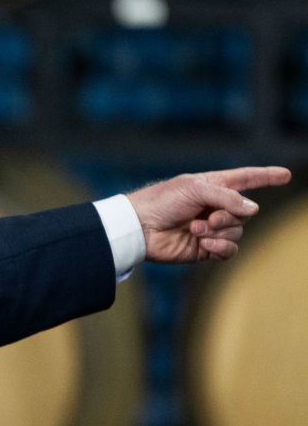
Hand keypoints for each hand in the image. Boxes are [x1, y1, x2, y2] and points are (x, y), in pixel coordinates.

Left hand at [127, 166, 290, 261]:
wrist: (139, 227)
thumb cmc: (162, 201)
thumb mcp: (196, 189)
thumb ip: (227, 197)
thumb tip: (254, 210)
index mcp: (213, 186)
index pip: (246, 179)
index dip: (266, 176)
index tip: (285, 175)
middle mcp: (215, 207)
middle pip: (245, 212)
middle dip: (229, 216)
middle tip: (207, 217)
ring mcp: (211, 229)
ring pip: (237, 232)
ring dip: (220, 232)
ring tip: (195, 229)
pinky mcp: (204, 249)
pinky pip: (228, 251)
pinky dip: (221, 248)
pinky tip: (205, 245)